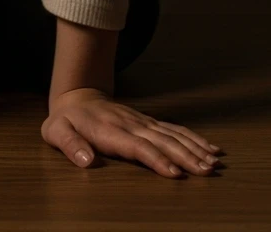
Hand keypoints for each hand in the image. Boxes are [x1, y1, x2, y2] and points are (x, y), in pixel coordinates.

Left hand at [41, 88, 222, 177]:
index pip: (138, 147)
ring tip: (214, 161)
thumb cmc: (66, 120)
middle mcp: (131, 125)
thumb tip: (87, 161)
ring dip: (194, 147)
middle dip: (186, 156)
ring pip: (172, 134)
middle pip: (162, 141)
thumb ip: (70, 145)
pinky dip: (192, 138)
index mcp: (111, 131)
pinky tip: (209, 147)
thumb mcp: (56, 132)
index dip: (156, 160)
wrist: (77, 96)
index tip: (175, 173)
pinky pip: (174, 129)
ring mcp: (142, 122)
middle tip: (207, 170)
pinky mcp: (148, 122)